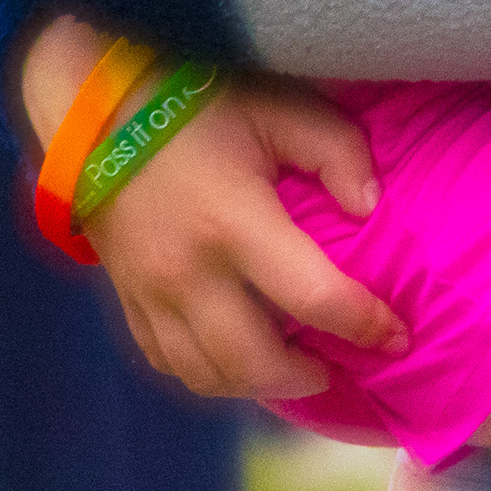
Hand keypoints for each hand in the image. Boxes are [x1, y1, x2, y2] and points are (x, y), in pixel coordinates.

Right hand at [19, 14, 404, 401]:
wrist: (94, 112)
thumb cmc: (197, 105)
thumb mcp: (279, 108)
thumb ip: (337, 151)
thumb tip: (369, 207)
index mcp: (235, 223)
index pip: (313, 298)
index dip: (364, 325)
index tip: (397, 336)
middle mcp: (190, 273)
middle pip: (254, 362)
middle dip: (306, 379)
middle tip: (338, 365)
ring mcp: (151, 294)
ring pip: (207, 375)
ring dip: (257, 385)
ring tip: (292, 367)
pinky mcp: (127, 299)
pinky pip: (168, 362)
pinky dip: (209, 375)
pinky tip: (237, 359)